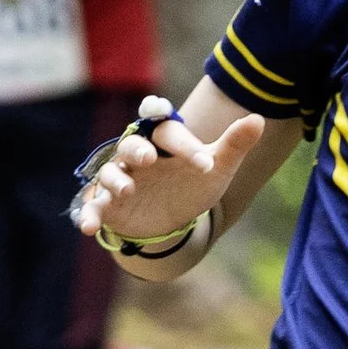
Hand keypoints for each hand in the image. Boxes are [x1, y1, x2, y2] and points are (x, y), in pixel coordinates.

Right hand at [73, 96, 265, 246]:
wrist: (173, 220)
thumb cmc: (192, 185)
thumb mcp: (216, 168)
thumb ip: (234, 145)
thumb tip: (258, 120)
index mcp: (163, 141)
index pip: (166, 129)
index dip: (173, 131)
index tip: (183, 136)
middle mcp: (137, 156)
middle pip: (131, 145)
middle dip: (137, 149)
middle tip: (149, 157)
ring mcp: (119, 179)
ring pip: (109, 173)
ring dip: (115, 179)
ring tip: (126, 189)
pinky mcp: (107, 204)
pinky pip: (93, 206)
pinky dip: (89, 215)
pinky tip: (89, 228)